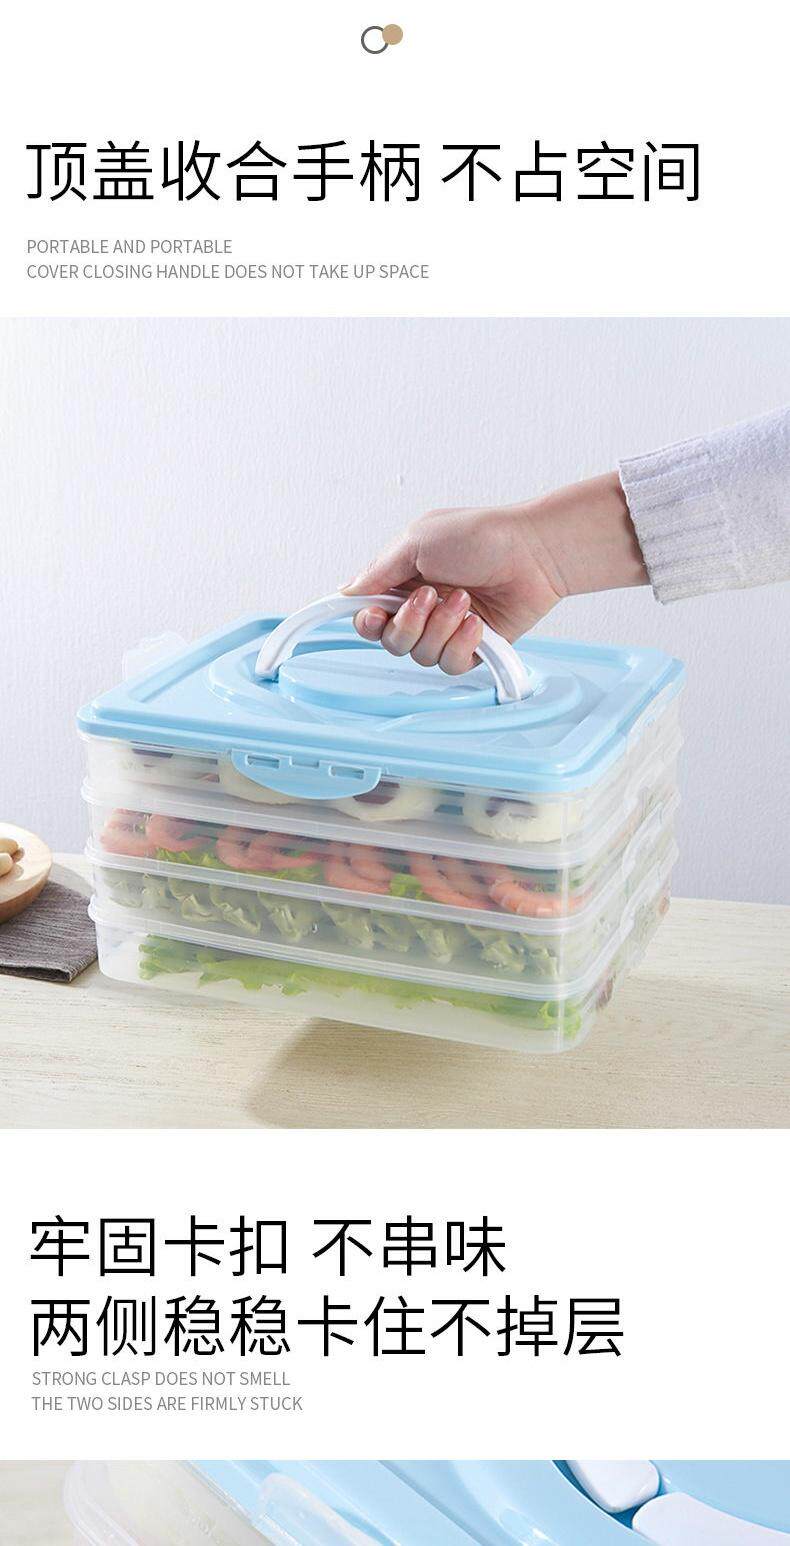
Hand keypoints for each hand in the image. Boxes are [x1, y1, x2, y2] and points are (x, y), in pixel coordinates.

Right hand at [341, 472, 646, 674]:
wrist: (533, 553)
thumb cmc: (480, 537)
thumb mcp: (417, 541)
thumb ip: (379, 571)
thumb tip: (346, 593)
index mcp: (402, 582)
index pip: (369, 616)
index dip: (368, 622)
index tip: (376, 615)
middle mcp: (421, 609)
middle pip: (390, 642)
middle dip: (408, 623)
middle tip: (432, 596)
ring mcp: (447, 630)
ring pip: (420, 656)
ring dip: (440, 629)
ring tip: (465, 601)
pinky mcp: (473, 648)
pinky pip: (451, 665)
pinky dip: (462, 644)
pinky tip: (477, 622)